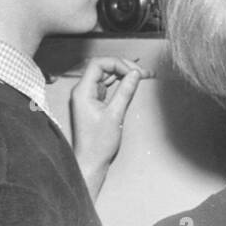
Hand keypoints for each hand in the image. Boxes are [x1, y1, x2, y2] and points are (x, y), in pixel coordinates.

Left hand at [70, 56, 143, 199]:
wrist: (91, 162)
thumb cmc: (98, 143)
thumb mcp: (115, 115)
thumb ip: (125, 91)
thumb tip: (135, 74)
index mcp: (82, 91)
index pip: (98, 64)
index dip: (117, 63)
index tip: (134, 72)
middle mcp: (83, 91)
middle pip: (103, 67)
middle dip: (123, 67)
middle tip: (142, 72)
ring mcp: (88, 96)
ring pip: (106, 76)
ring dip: (123, 74)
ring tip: (142, 75)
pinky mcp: (94, 102)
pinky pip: (107, 86)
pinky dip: (120, 83)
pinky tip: (132, 84)